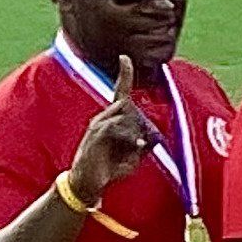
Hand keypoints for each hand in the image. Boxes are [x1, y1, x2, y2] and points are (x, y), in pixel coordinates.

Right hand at [66, 55, 157, 201]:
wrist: (87, 184)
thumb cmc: (111, 168)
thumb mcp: (134, 156)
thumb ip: (144, 144)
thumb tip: (154, 138)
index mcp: (112, 120)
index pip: (119, 93)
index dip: (123, 75)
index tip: (125, 57)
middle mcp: (103, 118)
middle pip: (127, 104)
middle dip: (139, 121)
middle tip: (140, 143)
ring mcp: (97, 125)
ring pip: (124, 115)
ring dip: (135, 131)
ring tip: (136, 147)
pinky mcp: (96, 135)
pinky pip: (116, 128)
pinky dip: (131, 135)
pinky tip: (138, 144)